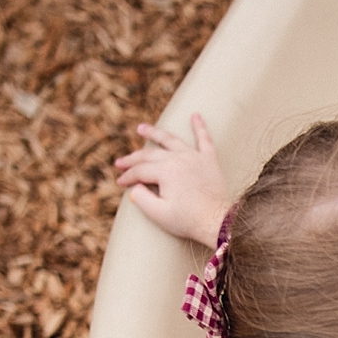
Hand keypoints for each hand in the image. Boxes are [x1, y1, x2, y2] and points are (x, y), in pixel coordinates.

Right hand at [117, 99, 231, 240]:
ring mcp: (194, 157)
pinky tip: (196, 115)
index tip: (120, 183)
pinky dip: (200, 127)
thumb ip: (141, 199)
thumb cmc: (188, 220)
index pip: (140, 170)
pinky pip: (204, 139)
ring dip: (155, 133)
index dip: (127, 177)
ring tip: (142, 128)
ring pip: (171, 139)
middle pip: (150, 154)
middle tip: (120, 162)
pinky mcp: (209, 160)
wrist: (217, 222)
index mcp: (165, 171)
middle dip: (133, 158)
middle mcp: (178, 158)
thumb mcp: (159, 214)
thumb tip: (134, 187)